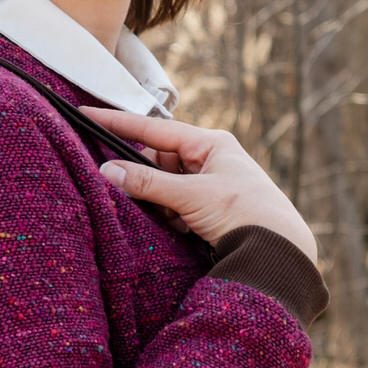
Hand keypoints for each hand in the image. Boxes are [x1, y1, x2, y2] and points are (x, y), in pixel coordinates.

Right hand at [77, 105, 317, 260]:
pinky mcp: (207, 212)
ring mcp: (209, 187)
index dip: (119, 123)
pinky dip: (163, 215)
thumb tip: (107, 171)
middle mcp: (209, 161)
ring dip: (150, 198)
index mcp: (210, 144)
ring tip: (144, 208)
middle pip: (157, 160)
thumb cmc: (245, 213)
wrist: (281, 253)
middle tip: (106, 177)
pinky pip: (172, 207)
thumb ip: (148, 183)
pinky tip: (165, 226)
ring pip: (163, 186)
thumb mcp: (192, 196)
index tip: (86, 114)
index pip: (154, 129)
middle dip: (136, 172)